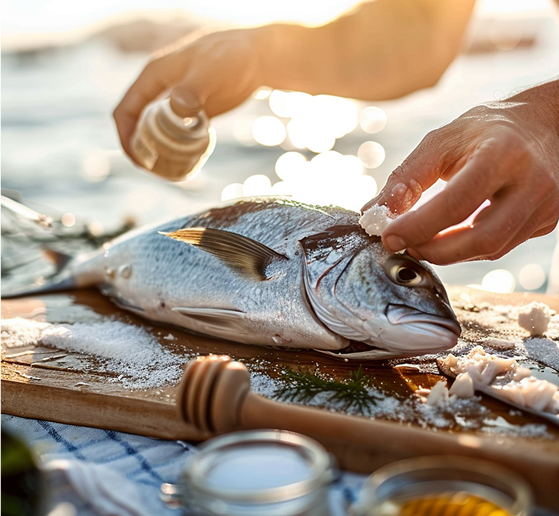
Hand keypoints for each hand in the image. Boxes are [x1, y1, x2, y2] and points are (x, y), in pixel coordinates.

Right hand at [113, 29, 261, 160]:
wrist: (258, 57)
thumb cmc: (232, 57)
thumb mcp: (210, 72)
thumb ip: (192, 89)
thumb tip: (177, 107)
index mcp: (154, 75)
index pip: (126, 109)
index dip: (125, 135)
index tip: (137, 159)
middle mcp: (161, 87)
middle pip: (138, 123)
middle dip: (141, 148)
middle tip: (155, 171)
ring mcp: (177, 99)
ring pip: (156, 129)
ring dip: (158, 150)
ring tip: (170, 171)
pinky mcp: (194, 110)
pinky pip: (177, 132)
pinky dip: (177, 148)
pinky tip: (188, 162)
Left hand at [363, 82, 558, 264]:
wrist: (542, 124)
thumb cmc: (485, 130)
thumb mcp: (442, 141)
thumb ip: (407, 177)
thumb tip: (373, 214)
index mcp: (503, 154)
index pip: (458, 202)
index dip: (419, 226)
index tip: (388, 236)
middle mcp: (533, 182)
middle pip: (482, 238)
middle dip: (434, 250)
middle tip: (403, 246)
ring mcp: (545, 206)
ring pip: (492, 249)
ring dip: (448, 253)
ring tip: (419, 242)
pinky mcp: (546, 221)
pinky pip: (501, 247)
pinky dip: (467, 249)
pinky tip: (447, 238)